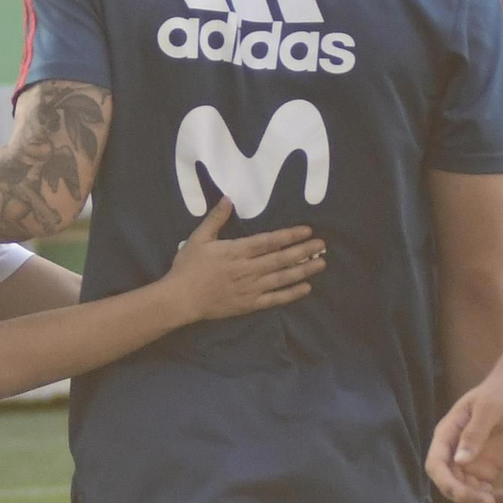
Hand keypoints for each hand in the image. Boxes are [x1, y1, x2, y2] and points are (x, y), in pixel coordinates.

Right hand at [164, 198, 324, 321]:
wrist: (180, 299)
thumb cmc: (188, 266)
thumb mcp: (198, 238)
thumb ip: (216, 218)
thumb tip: (228, 198)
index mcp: (237, 251)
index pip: (269, 241)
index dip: (290, 235)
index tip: (307, 230)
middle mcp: (248, 269)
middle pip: (281, 258)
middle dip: (303, 250)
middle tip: (322, 245)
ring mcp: (250, 288)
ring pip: (282, 278)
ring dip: (303, 270)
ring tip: (321, 263)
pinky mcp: (249, 304)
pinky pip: (274, 299)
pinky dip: (291, 294)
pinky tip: (305, 288)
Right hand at [426, 368, 502, 502]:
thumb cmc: (500, 394)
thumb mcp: (488, 409)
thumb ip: (474, 433)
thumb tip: (459, 461)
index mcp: (447, 435)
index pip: (436, 465)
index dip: (445, 482)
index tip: (464, 493)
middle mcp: (453, 453)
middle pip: (450, 484)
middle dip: (467, 497)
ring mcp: (469, 464)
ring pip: (467, 492)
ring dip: (483, 501)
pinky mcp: (485, 470)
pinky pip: (484, 491)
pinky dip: (494, 499)